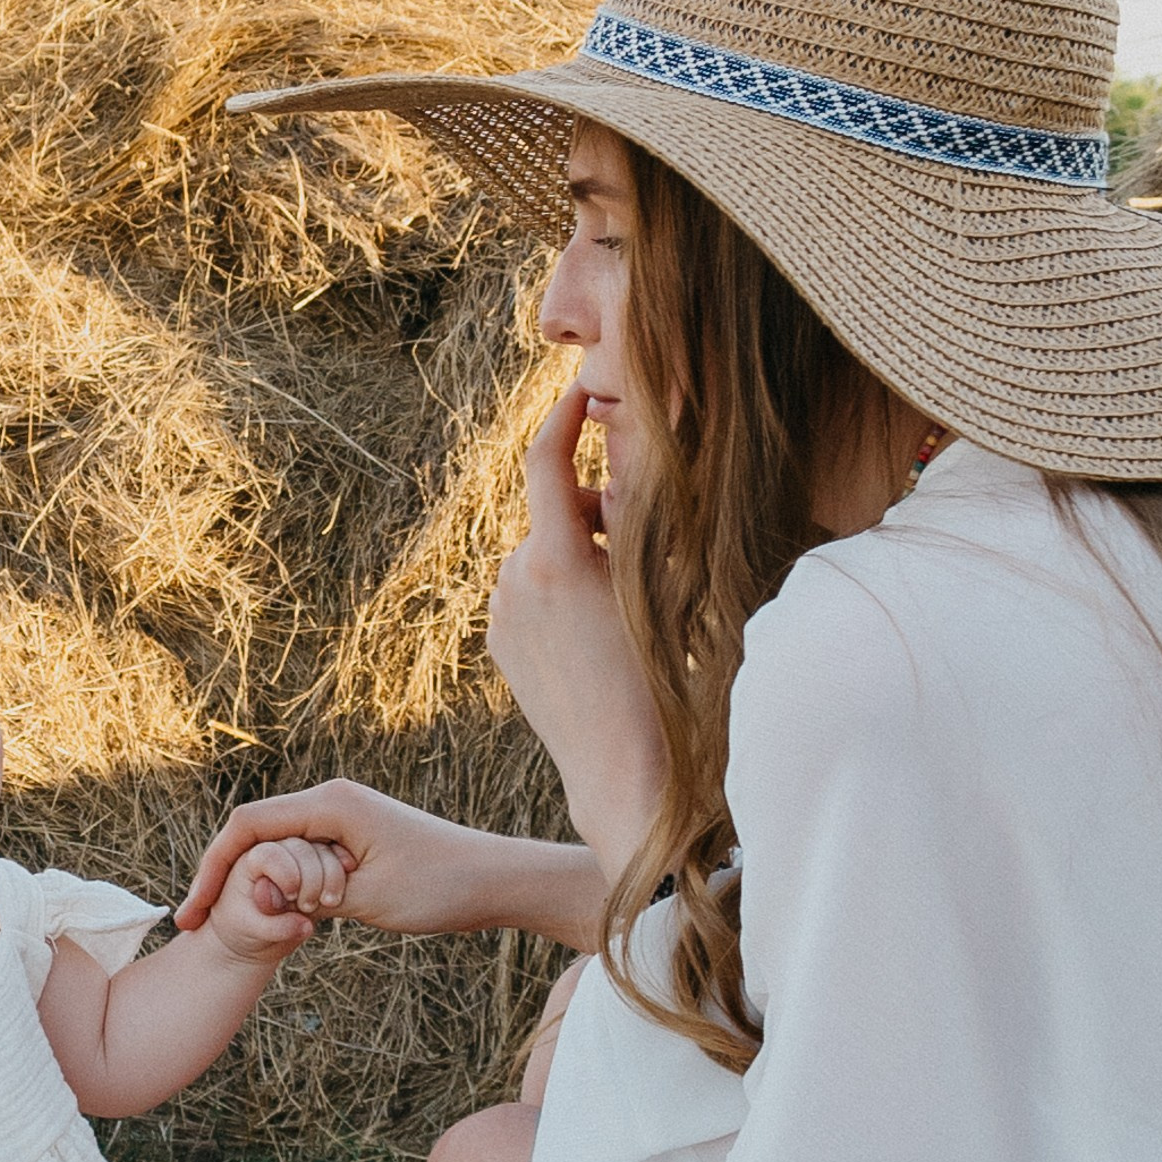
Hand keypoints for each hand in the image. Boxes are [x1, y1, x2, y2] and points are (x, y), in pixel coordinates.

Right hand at [178, 781, 491, 936]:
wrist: (492, 878)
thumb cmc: (438, 886)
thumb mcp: (365, 898)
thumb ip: (308, 893)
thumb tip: (267, 895)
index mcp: (329, 805)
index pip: (247, 827)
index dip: (212, 869)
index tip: (193, 914)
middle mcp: (330, 800)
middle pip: (254, 833)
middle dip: (222, 877)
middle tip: (193, 923)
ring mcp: (342, 816)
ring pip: (276, 845)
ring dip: (252, 882)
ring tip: (220, 922)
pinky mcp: (353, 836)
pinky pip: (301, 854)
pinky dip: (280, 882)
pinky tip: (264, 912)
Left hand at [485, 387, 666, 882]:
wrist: (624, 768)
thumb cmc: (662, 680)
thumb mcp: (663, 588)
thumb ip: (638, 525)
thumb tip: (624, 477)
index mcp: (557, 561)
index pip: (547, 462)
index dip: (561, 418)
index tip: (578, 392)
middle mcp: (516, 581)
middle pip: (551, 513)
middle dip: (590, 514)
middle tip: (636, 544)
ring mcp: (502, 615)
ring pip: (540, 556)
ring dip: (575, 559)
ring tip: (619, 607)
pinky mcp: (499, 644)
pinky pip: (528, 595)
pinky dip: (557, 595)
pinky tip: (593, 637)